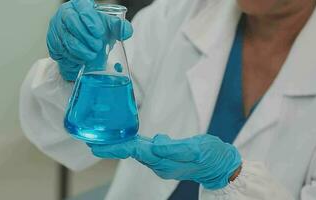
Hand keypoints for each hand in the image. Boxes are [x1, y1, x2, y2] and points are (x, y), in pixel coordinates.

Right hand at [47, 0, 132, 80]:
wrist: (83, 46)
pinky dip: (73, 56)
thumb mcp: (108, 28)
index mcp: (79, 5)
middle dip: (86, 37)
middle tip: (97, 46)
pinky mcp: (52, 41)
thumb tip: (127, 31)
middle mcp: (65, 14)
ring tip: (92, 55)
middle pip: (71, 22)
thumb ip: (118, 27)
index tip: (100, 32)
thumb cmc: (94, 33)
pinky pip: (61, 50)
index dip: (90, 20)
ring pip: (66, 38)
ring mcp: (56, 27)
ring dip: (80, 49)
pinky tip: (82, 59)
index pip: (82, 7)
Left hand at [90, 134, 241, 189]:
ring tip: (104, 140)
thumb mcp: (196, 149)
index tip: (97, 146)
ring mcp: (162, 161)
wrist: (222, 165)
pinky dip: (133, 144)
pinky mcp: (166, 156)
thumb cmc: (212, 155)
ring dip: (120, 146)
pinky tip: (127, 139)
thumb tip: (155, 143)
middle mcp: (159, 163)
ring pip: (136, 152)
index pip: (134, 151)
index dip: (115, 147)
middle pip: (131, 152)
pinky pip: (145, 150)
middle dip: (112, 147)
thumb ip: (175, 148)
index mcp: (164, 160)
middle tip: (93, 142)